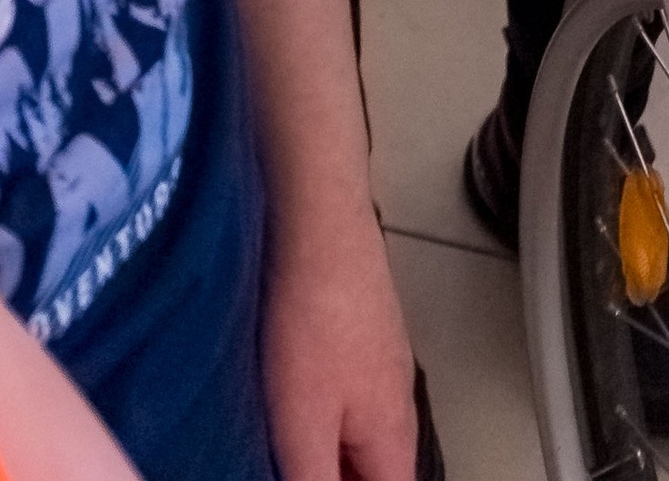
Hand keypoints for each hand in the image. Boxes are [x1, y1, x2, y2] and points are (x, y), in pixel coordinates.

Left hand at [263, 206, 417, 480]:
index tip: (309, 480)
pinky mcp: (353, 325)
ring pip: (355, 427)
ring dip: (322, 448)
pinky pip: (340, 387)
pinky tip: (277, 395)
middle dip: (336, 476)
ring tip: (273, 443)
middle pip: (373, 468)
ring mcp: (376, 355)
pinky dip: (314, 407)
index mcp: (393, 432)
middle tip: (281, 464)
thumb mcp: (303, 425)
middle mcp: (395, 396)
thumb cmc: (313, 312)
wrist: (314, 215)